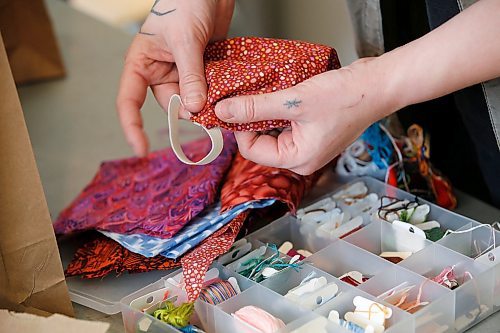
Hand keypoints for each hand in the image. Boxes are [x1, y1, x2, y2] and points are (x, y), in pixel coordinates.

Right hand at [116, 0, 234, 155]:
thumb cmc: (186, 3)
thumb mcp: (186, 40)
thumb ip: (191, 75)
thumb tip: (194, 108)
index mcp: (142, 63)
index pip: (129, 101)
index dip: (132, 127)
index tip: (141, 149)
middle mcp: (160, 71)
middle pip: (169, 103)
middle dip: (187, 110)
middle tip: (207, 109)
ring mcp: (182, 71)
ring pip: (191, 99)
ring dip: (206, 101)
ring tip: (220, 94)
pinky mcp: (203, 70)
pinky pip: (207, 89)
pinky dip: (216, 93)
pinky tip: (227, 91)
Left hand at [215, 58, 397, 174]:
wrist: (377, 85)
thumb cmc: (346, 97)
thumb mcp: (293, 101)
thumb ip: (255, 107)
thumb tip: (224, 111)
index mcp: (298, 160)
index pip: (253, 151)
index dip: (240, 128)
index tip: (233, 106)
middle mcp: (302, 158)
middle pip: (262, 142)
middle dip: (252, 120)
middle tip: (246, 96)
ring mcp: (309, 146)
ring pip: (273, 131)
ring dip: (265, 113)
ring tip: (265, 93)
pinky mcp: (313, 132)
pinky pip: (286, 125)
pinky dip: (279, 110)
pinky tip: (279, 95)